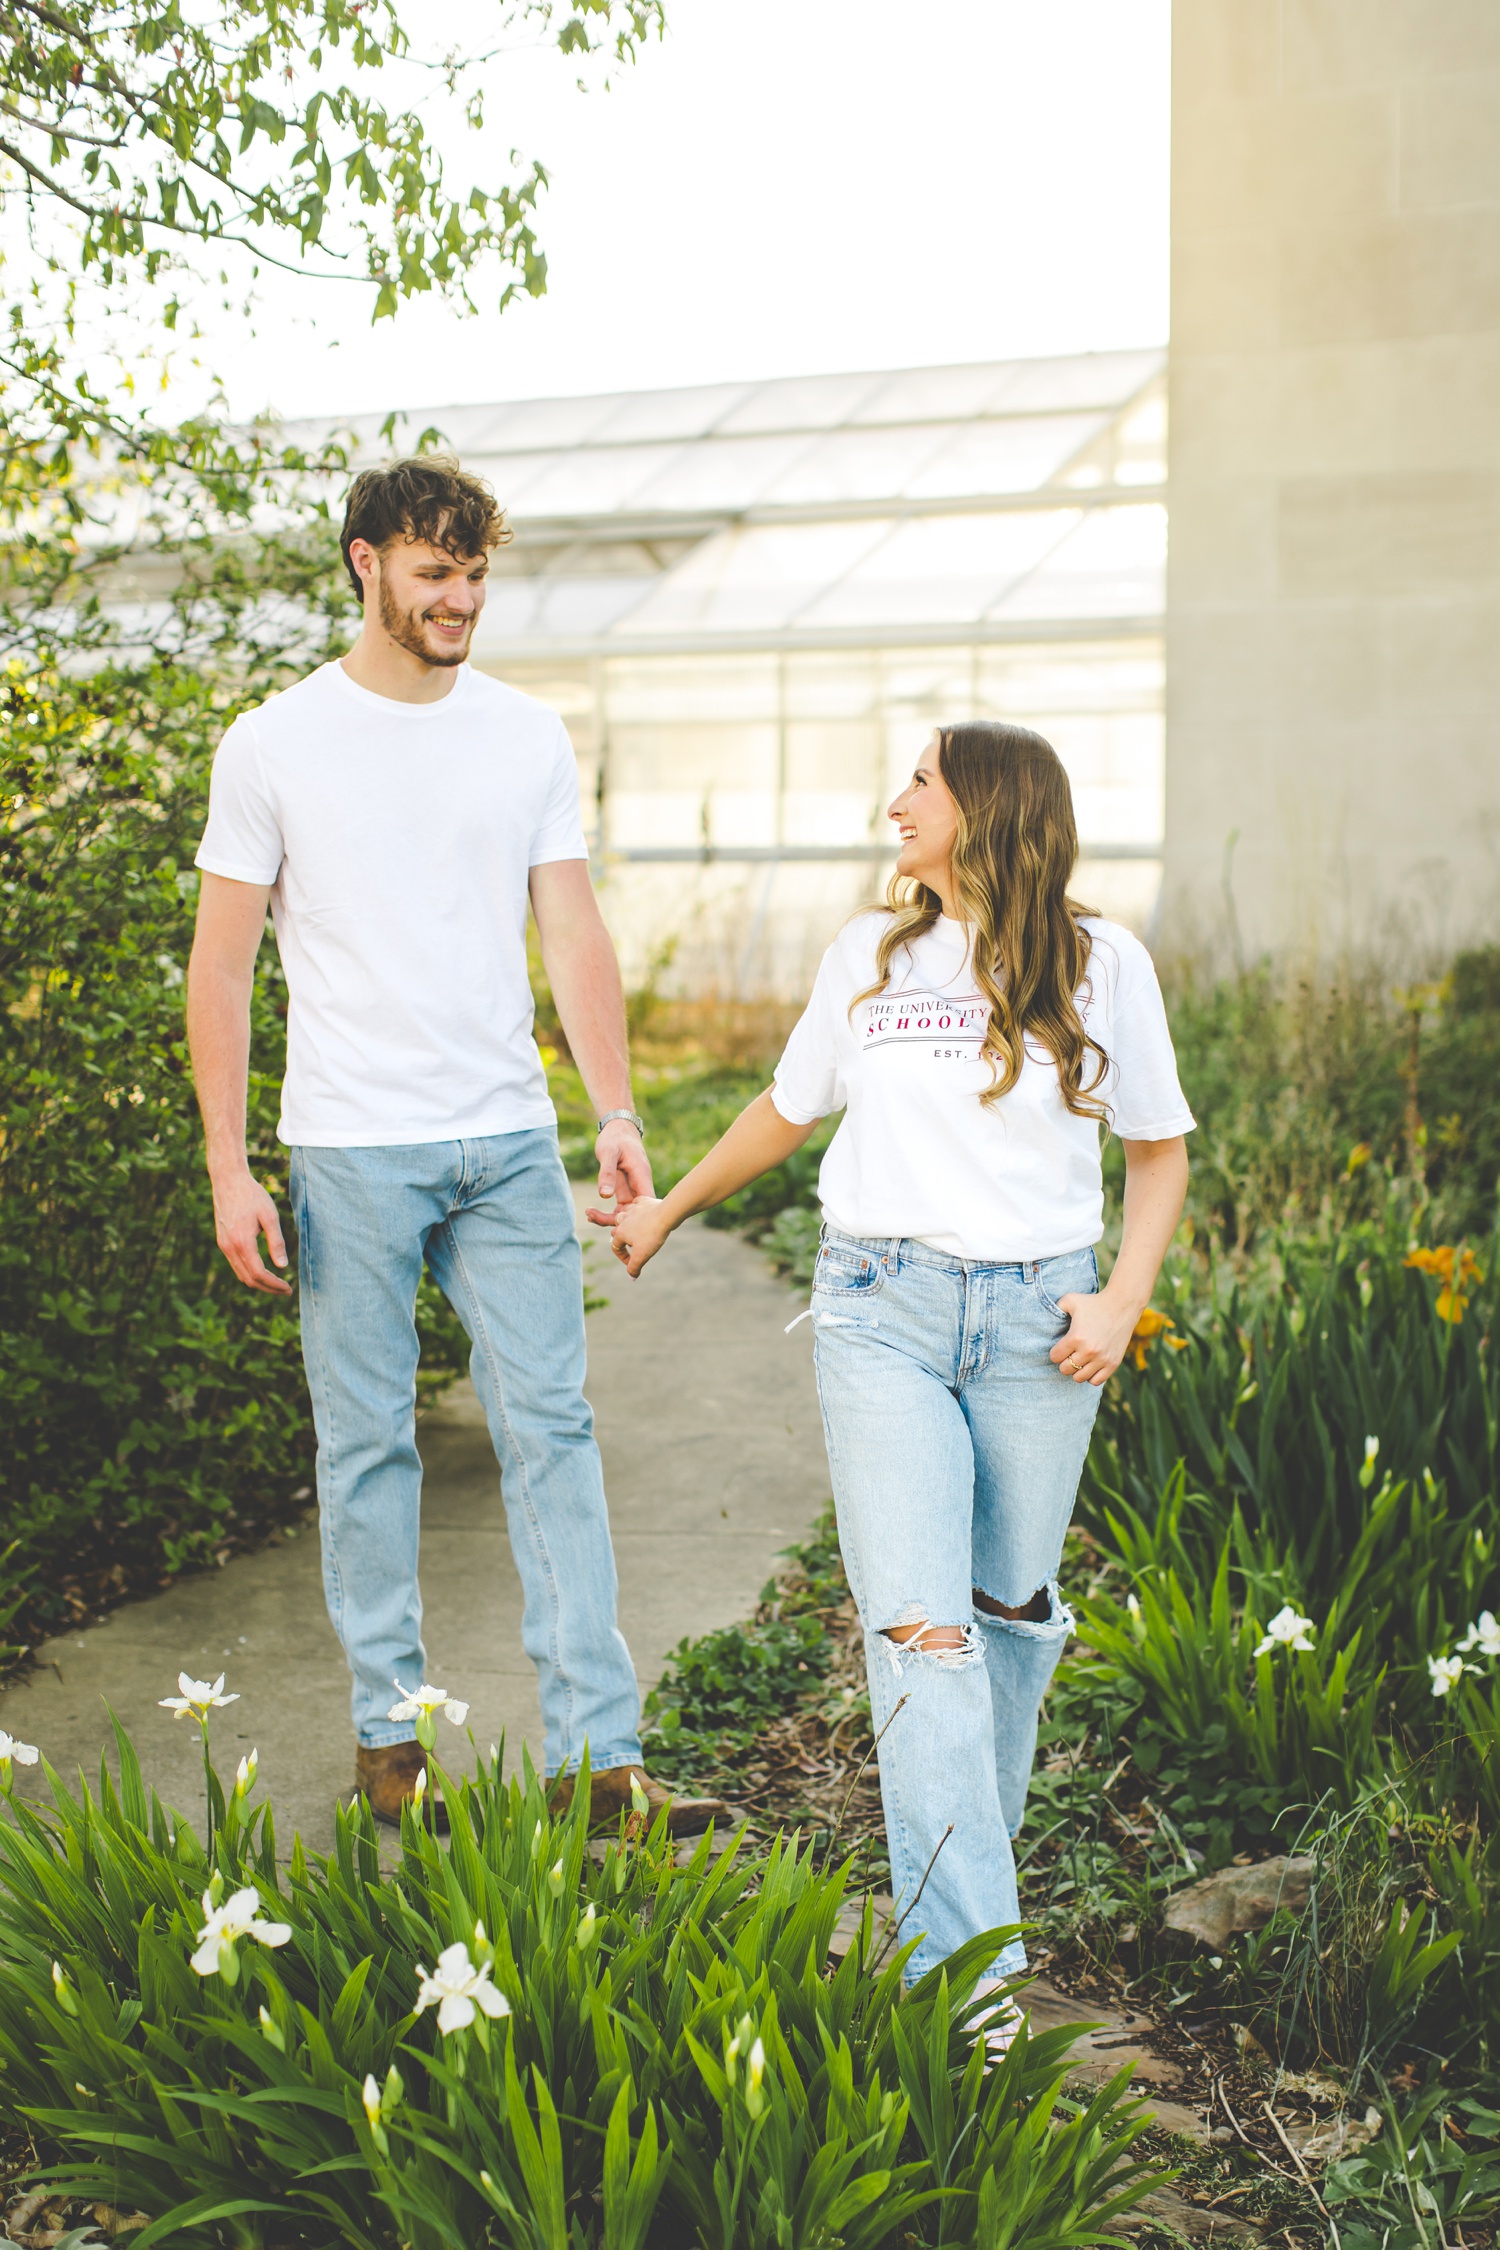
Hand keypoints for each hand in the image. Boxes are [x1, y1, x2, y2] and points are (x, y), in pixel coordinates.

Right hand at [212, 1167, 292, 1294]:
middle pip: (248, 1279)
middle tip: (285, 1291)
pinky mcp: (222, 1241)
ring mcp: (223, 1245)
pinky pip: (235, 1264)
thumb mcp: (270, 1216)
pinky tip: (262, 1270)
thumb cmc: (252, 1195)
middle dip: (268, 1288)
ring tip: (276, 1284)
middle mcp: (229, 1247)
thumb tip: (282, 1266)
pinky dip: (249, 1272)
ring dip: (258, 1282)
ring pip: (240, 1274)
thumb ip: (276, 1242)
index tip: (288, 1288)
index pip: (259, 1274)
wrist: (228, 1180)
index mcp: (242, 1242)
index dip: (274, 1285)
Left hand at [587, 1120, 652, 1229]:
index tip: (620, 1225)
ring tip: (589, 1215)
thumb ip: (607, 1173)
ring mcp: (633, 1187)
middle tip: (592, 1218)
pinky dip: (608, 1212)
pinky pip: (620, 1206)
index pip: (646, 1202)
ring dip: (609, 1218)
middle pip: (636, 1212)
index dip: (639, 1218)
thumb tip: (604, 1196)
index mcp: (642, 1176)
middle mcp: (640, 1184)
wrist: (617, 1127)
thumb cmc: (615, 1137)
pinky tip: (591, 1213)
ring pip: (627, 1212)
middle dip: (617, 1220)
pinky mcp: (625, 1188)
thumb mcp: (608, 1153)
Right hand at [599, 1195, 672, 1278]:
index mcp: (620, 1233)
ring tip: (638, 1230)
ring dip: (629, 1223)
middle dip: (623, 1239)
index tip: (633, 1262)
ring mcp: (632, 1209)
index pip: (616, 1247)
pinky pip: (637, 1204)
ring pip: (626, 1216)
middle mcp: (623, 1219)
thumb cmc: (652, 1236)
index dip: (623, 1257)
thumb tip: (632, 1277)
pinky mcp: (643, 1201)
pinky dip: (639, 1210)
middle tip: (633, 1245)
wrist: (665, 1215)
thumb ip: (634, 1267)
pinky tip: (645, 1214)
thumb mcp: (642, 1255)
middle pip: (618, 1230)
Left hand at [1049, 1286, 1137, 1385]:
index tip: (1061, 1347)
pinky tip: (1090, 1365)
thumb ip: (1055, 1308)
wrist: (1122, 1305)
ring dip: (1076, 1370)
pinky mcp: (1113, 1363)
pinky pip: (1096, 1381)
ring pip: (1079, 1378)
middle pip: (1065, 1369)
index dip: (1055, 1352)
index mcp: (1075, 1337)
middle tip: (1070, 1354)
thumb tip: (1045, 1319)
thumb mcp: (1070, 1300)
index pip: (1055, 1357)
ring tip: (1079, 1360)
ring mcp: (1102, 1359)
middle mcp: (1088, 1351)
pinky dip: (1091, 1376)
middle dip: (1064, 1362)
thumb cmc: (1093, 1302)